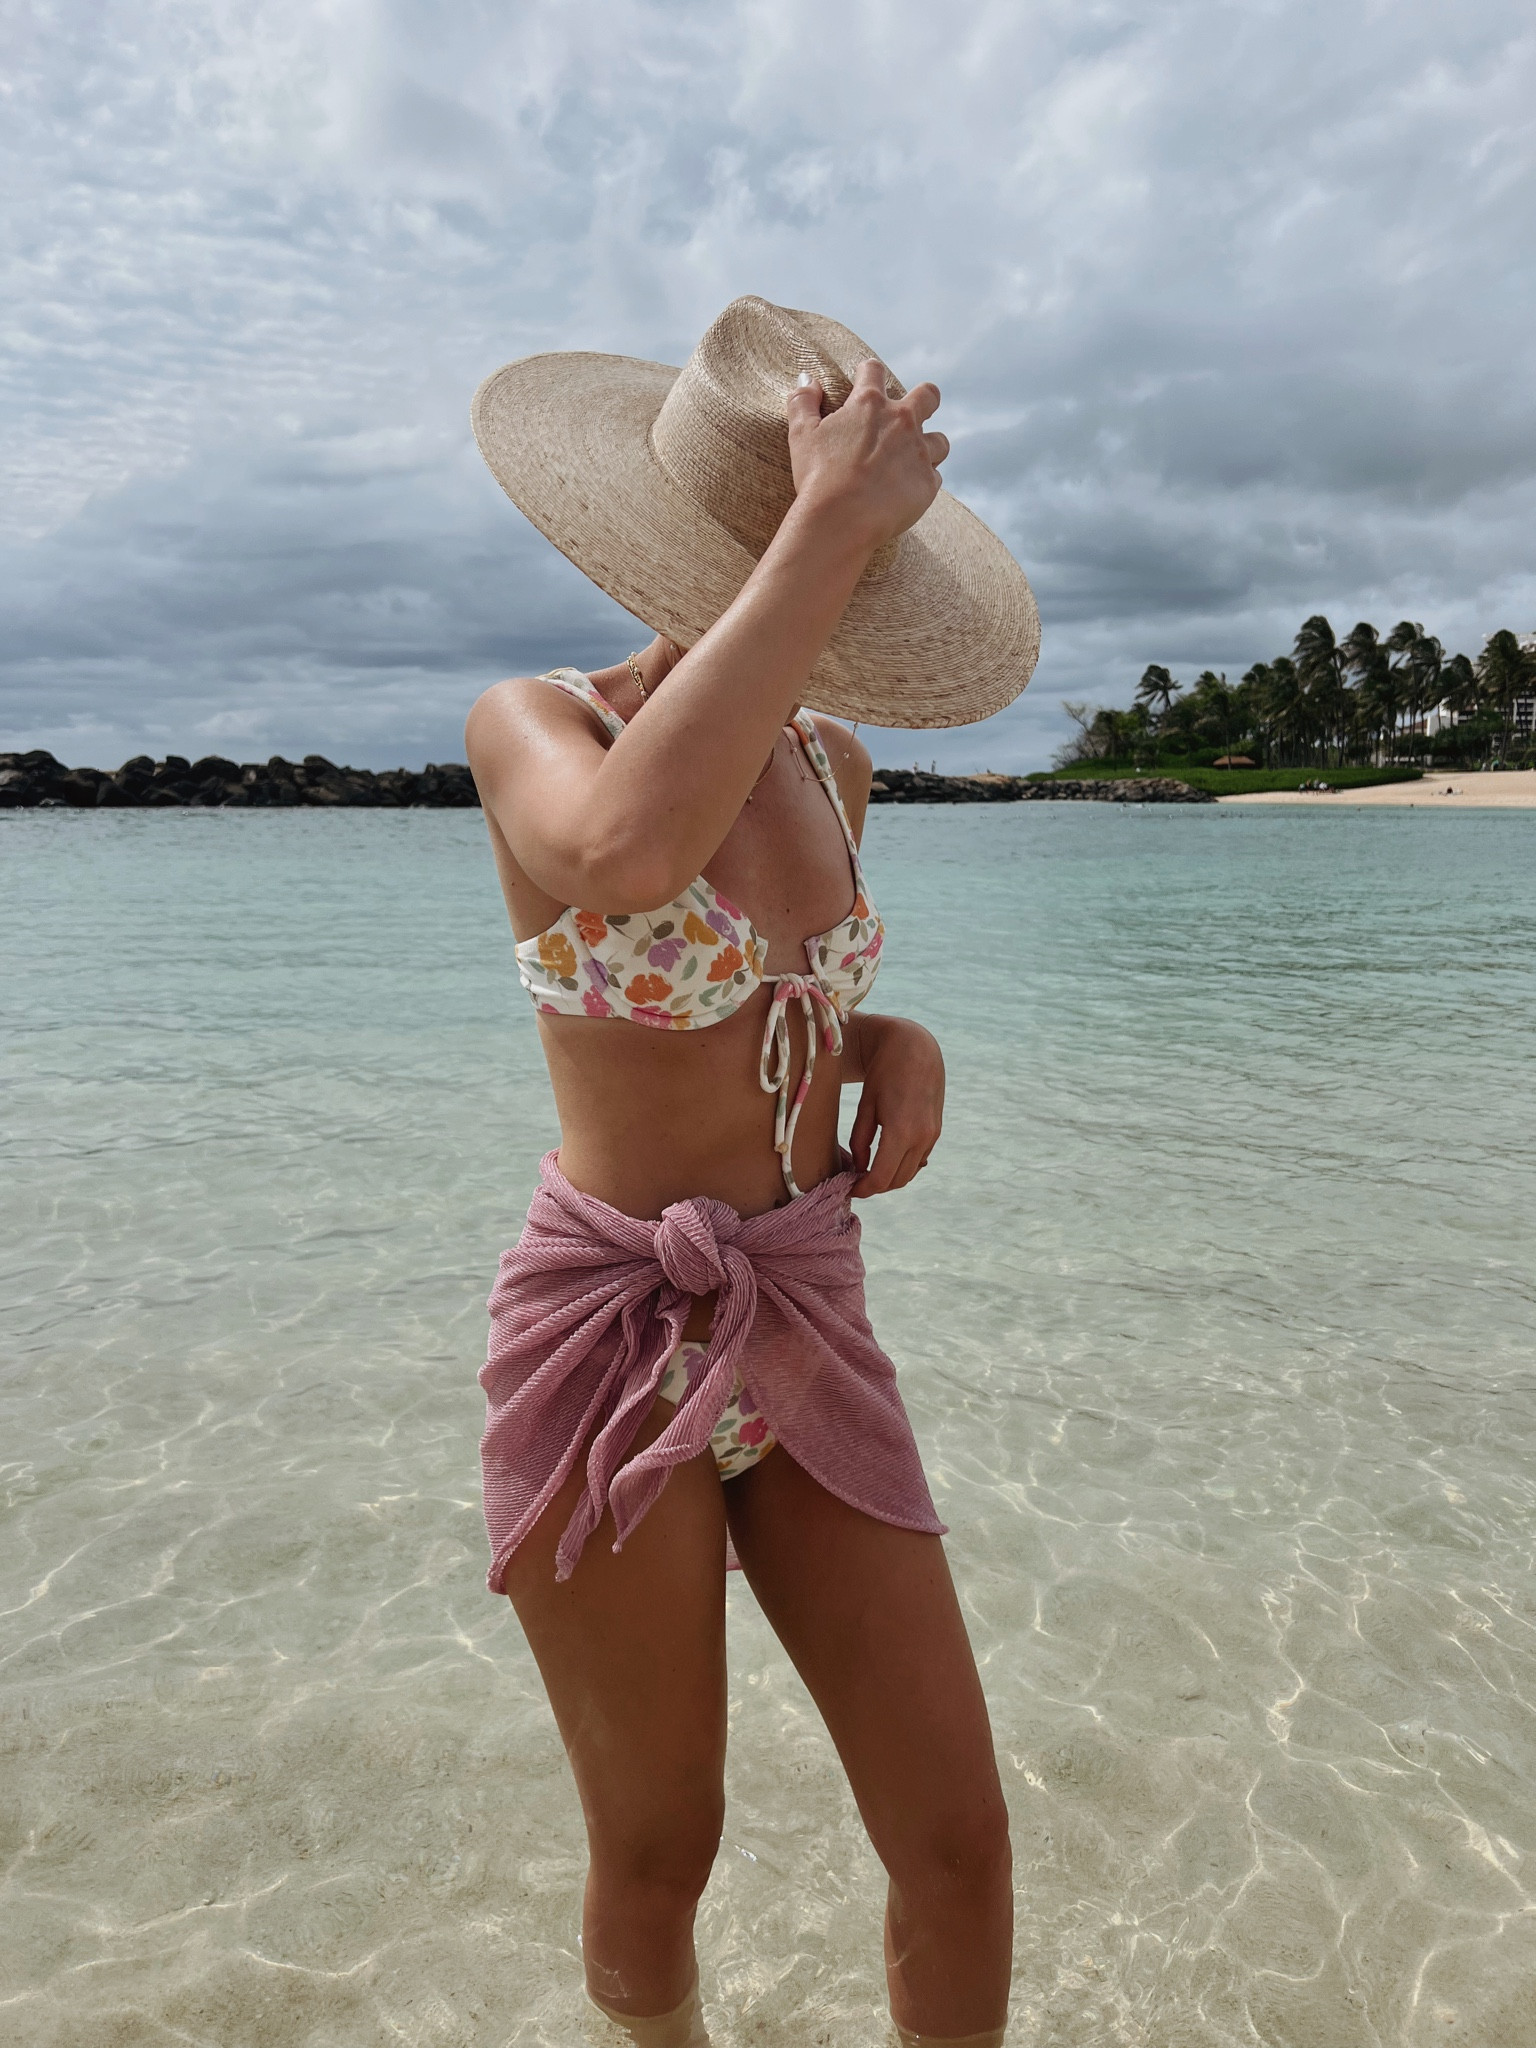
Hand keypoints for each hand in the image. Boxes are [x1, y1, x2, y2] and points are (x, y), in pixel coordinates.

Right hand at [786, 360, 948, 553]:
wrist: (841, 518)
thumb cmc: (818, 476)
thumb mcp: (801, 434)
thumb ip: (802, 401)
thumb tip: (807, 379)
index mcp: (869, 404)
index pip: (874, 371)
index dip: (869, 373)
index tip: (865, 380)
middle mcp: (901, 422)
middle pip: (928, 396)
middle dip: (925, 399)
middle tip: (911, 414)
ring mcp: (919, 452)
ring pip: (940, 441)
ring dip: (929, 447)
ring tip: (913, 461)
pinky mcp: (928, 483)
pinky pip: (935, 477)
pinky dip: (923, 482)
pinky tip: (908, 490)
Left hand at [847, 1013, 944, 1196]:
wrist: (915, 1049)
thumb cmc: (884, 1072)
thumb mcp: (865, 1106)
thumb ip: (860, 1140)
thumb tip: (860, 1168)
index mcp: (901, 1132)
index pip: (882, 1178)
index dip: (864, 1189)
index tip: (849, 1189)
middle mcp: (921, 1138)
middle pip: (897, 1181)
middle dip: (876, 1187)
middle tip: (856, 1182)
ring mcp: (932, 1136)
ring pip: (910, 1173)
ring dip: (890, 1178)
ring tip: (869, 1171)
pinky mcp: (935, 1131)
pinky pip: (919, 1160)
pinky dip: (903, 1165)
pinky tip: (887, 1157)